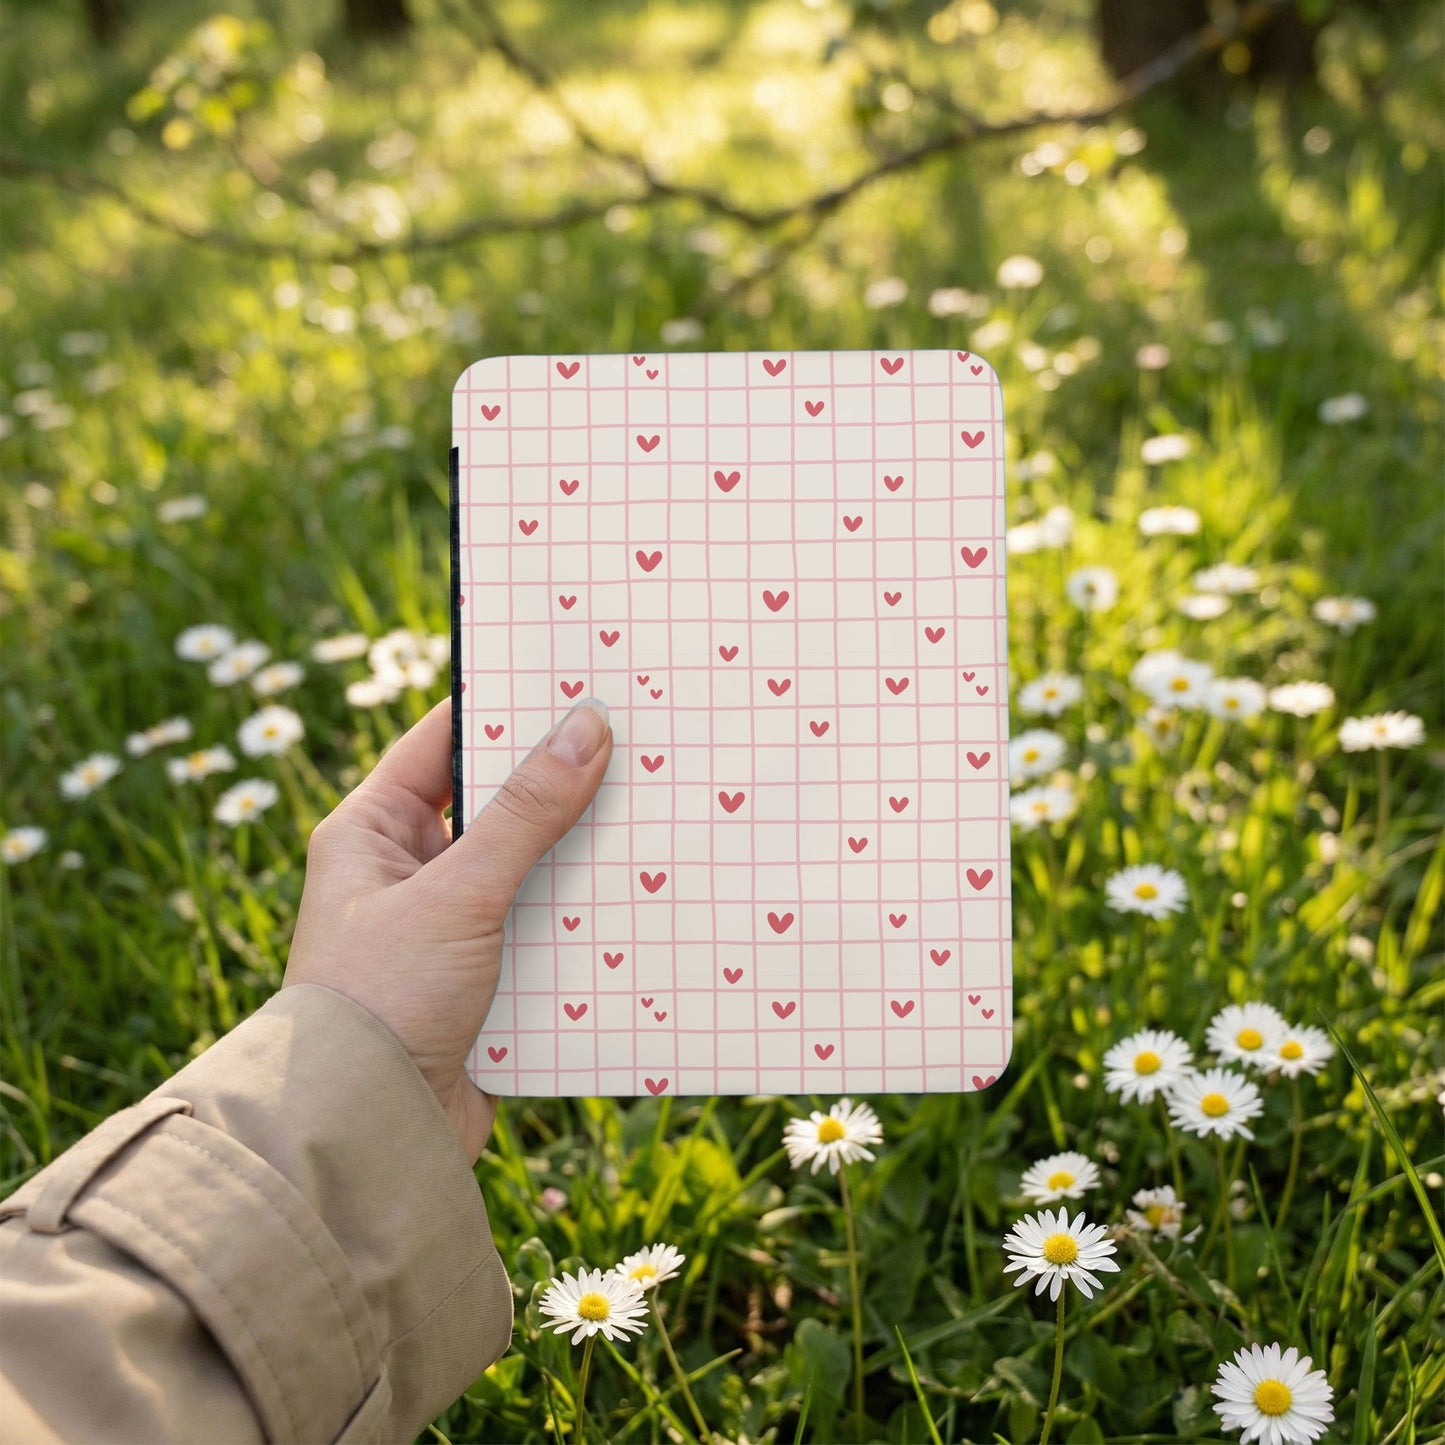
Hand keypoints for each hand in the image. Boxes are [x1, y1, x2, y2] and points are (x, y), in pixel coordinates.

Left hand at [285, 696, 612, 1162]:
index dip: (506, 702)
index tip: (575, 674)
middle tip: (637, 737)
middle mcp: (408, 872)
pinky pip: (546, 930)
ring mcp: (449, 928)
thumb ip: (525, 812)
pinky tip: (645, 895)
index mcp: (372, 831)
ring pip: (530, 868)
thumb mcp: (457, 893)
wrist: (366, 1137)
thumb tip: (589, 724)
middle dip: (562, 779)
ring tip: (658, 809)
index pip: (443, 738)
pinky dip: (586, 917)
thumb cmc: (380, 999)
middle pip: (497, 803)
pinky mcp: (486, 981)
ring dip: (582, 852)